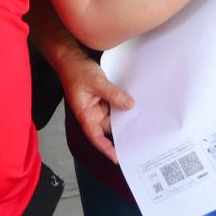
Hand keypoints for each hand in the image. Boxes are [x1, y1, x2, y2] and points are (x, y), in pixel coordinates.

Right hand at [57, 49, 133, 163]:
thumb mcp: (96, 82)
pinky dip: (124, 104)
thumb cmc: (77, 71)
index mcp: (85, 114)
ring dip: (125, 116)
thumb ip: (113, 94)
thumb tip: (130, 105)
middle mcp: (92, 113)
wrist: (72, 57)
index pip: (96, 137)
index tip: (118, 159)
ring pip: (114, 115)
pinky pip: (115, 104)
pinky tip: (136, 105)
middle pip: (109, 127)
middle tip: (140, 139)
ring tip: (143, 121)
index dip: (106, 149)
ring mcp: (99, 105)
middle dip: (122, 132)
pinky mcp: (104, 97)